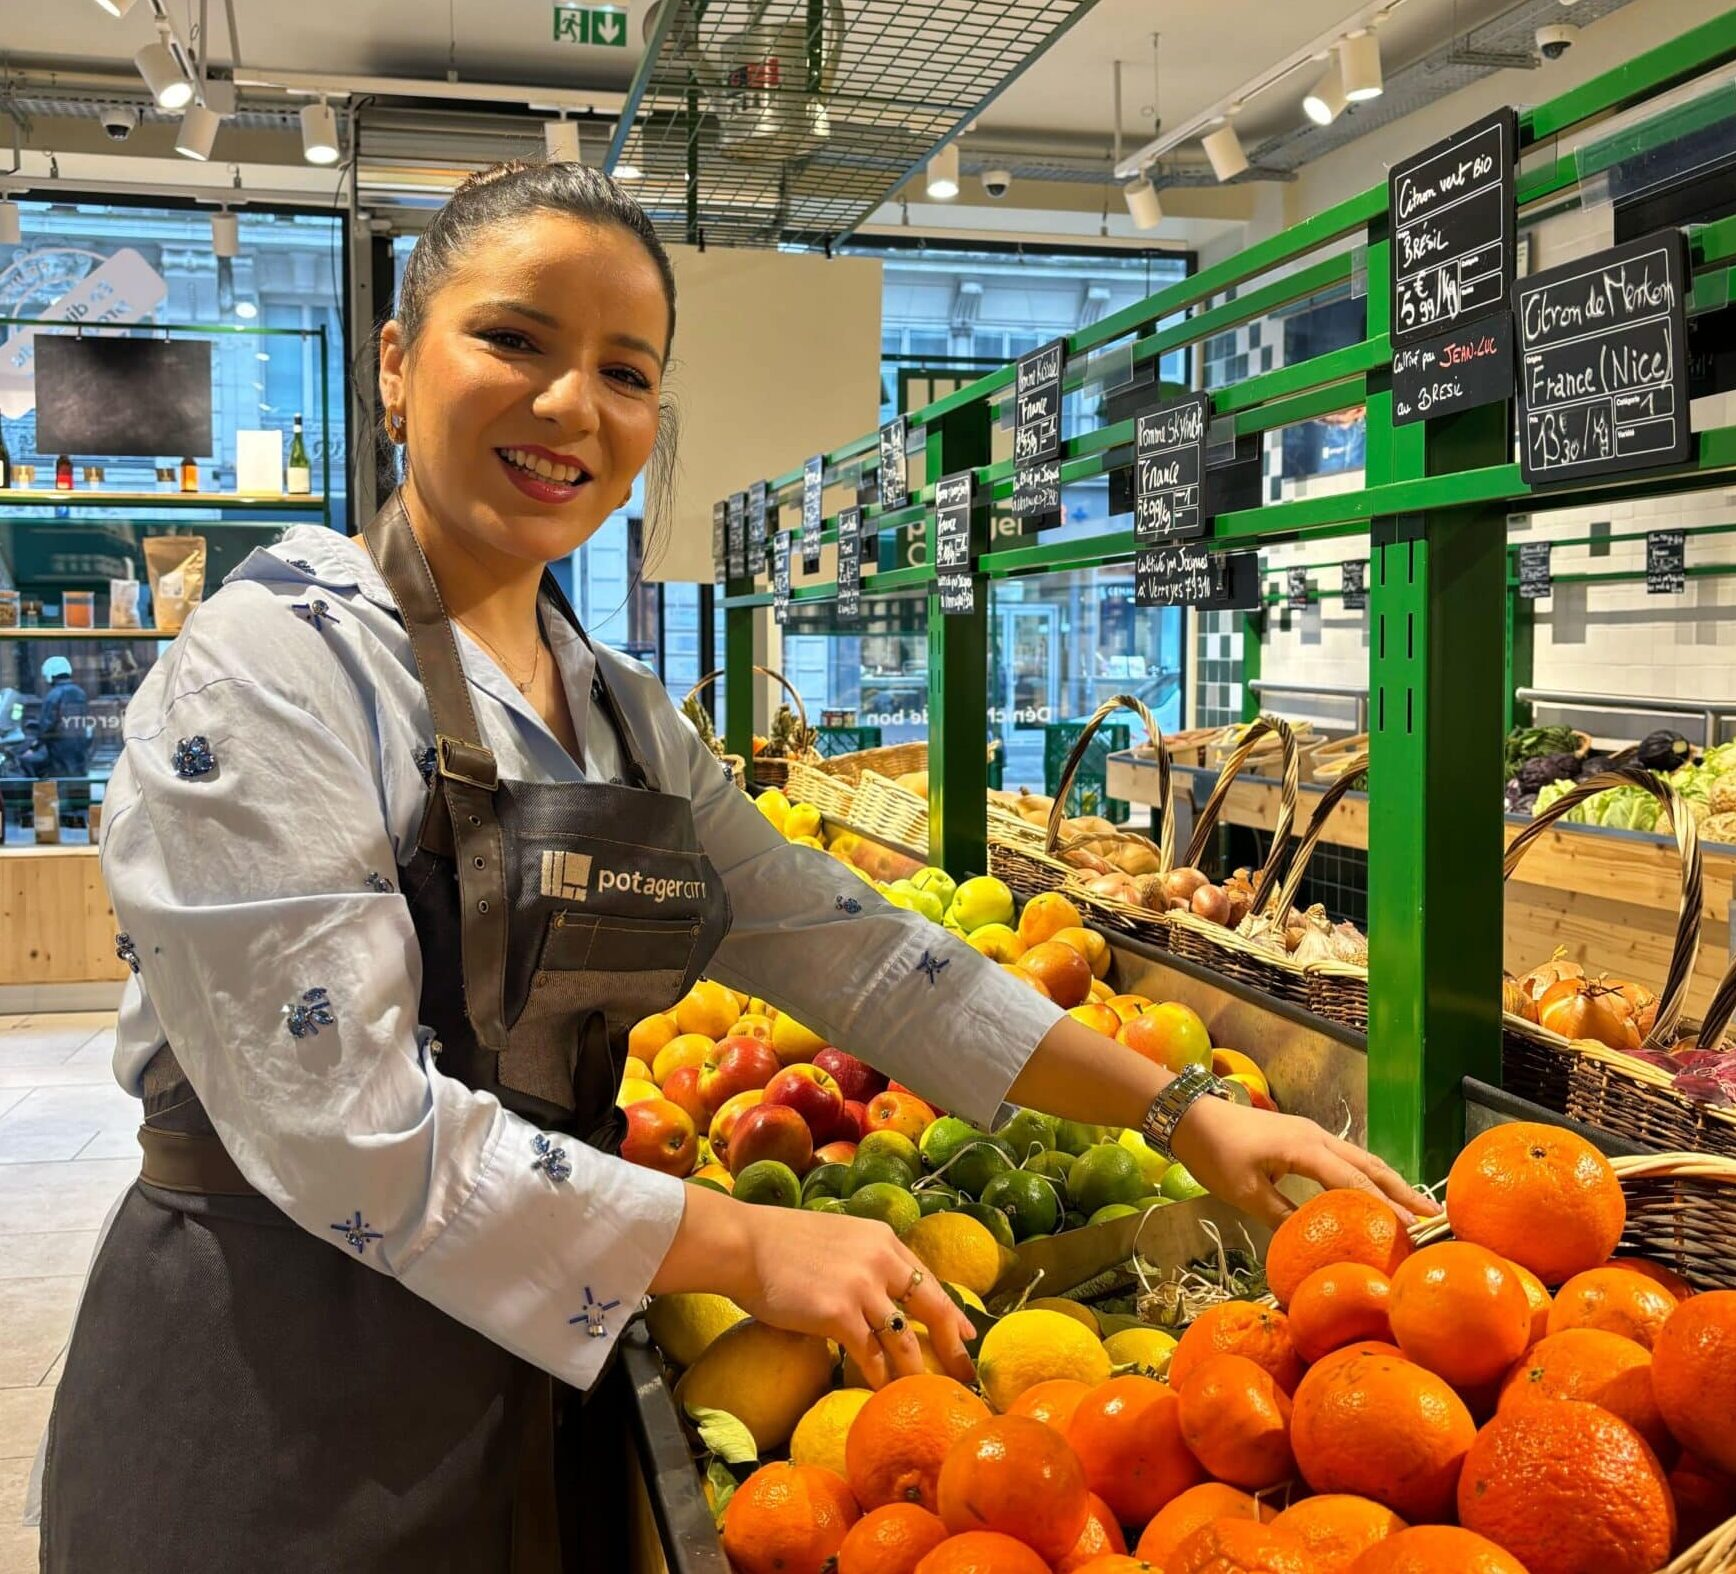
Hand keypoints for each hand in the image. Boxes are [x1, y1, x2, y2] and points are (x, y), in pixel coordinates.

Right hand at [679, 1191, 975, 1389]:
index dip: (951, 1310)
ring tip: (923, 1392)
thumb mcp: (840, 1237)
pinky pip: (870, 1355)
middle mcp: (880, 1259)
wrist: (745, 1245)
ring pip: (903, 1339)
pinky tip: (882, 1390)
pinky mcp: (839, 1314)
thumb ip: (866, 1259)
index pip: (928, 1278)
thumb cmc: (781, 1243)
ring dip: (914, 1370)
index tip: (967, 1334)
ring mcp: (862, 1287)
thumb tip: (882, 1293)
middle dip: (952, 1345)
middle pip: (932, 1308)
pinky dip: (879, 1376)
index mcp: (883, 1239)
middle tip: (965, 1373)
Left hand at [1169, 1094, 1438, 1227]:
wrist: (1190, 1116)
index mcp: (1305, 1148)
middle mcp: (1316, 1136)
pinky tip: (1374, 1191)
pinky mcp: (1302, 1135)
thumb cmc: (1214, 1153)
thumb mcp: (1246, 1194)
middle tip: (1435, 1217)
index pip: (1354, 1181)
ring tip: (1417, 1206)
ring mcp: (1311, 1132)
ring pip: (1360, 1158)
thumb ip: (1283, 1218)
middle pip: (1369, 1165)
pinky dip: (1367, 1174)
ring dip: (1389, 1181)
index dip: (1384, 1206)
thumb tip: (1314, 1248)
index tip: (1413, 1230)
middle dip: (1402, 1191)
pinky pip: (1345, 1156)